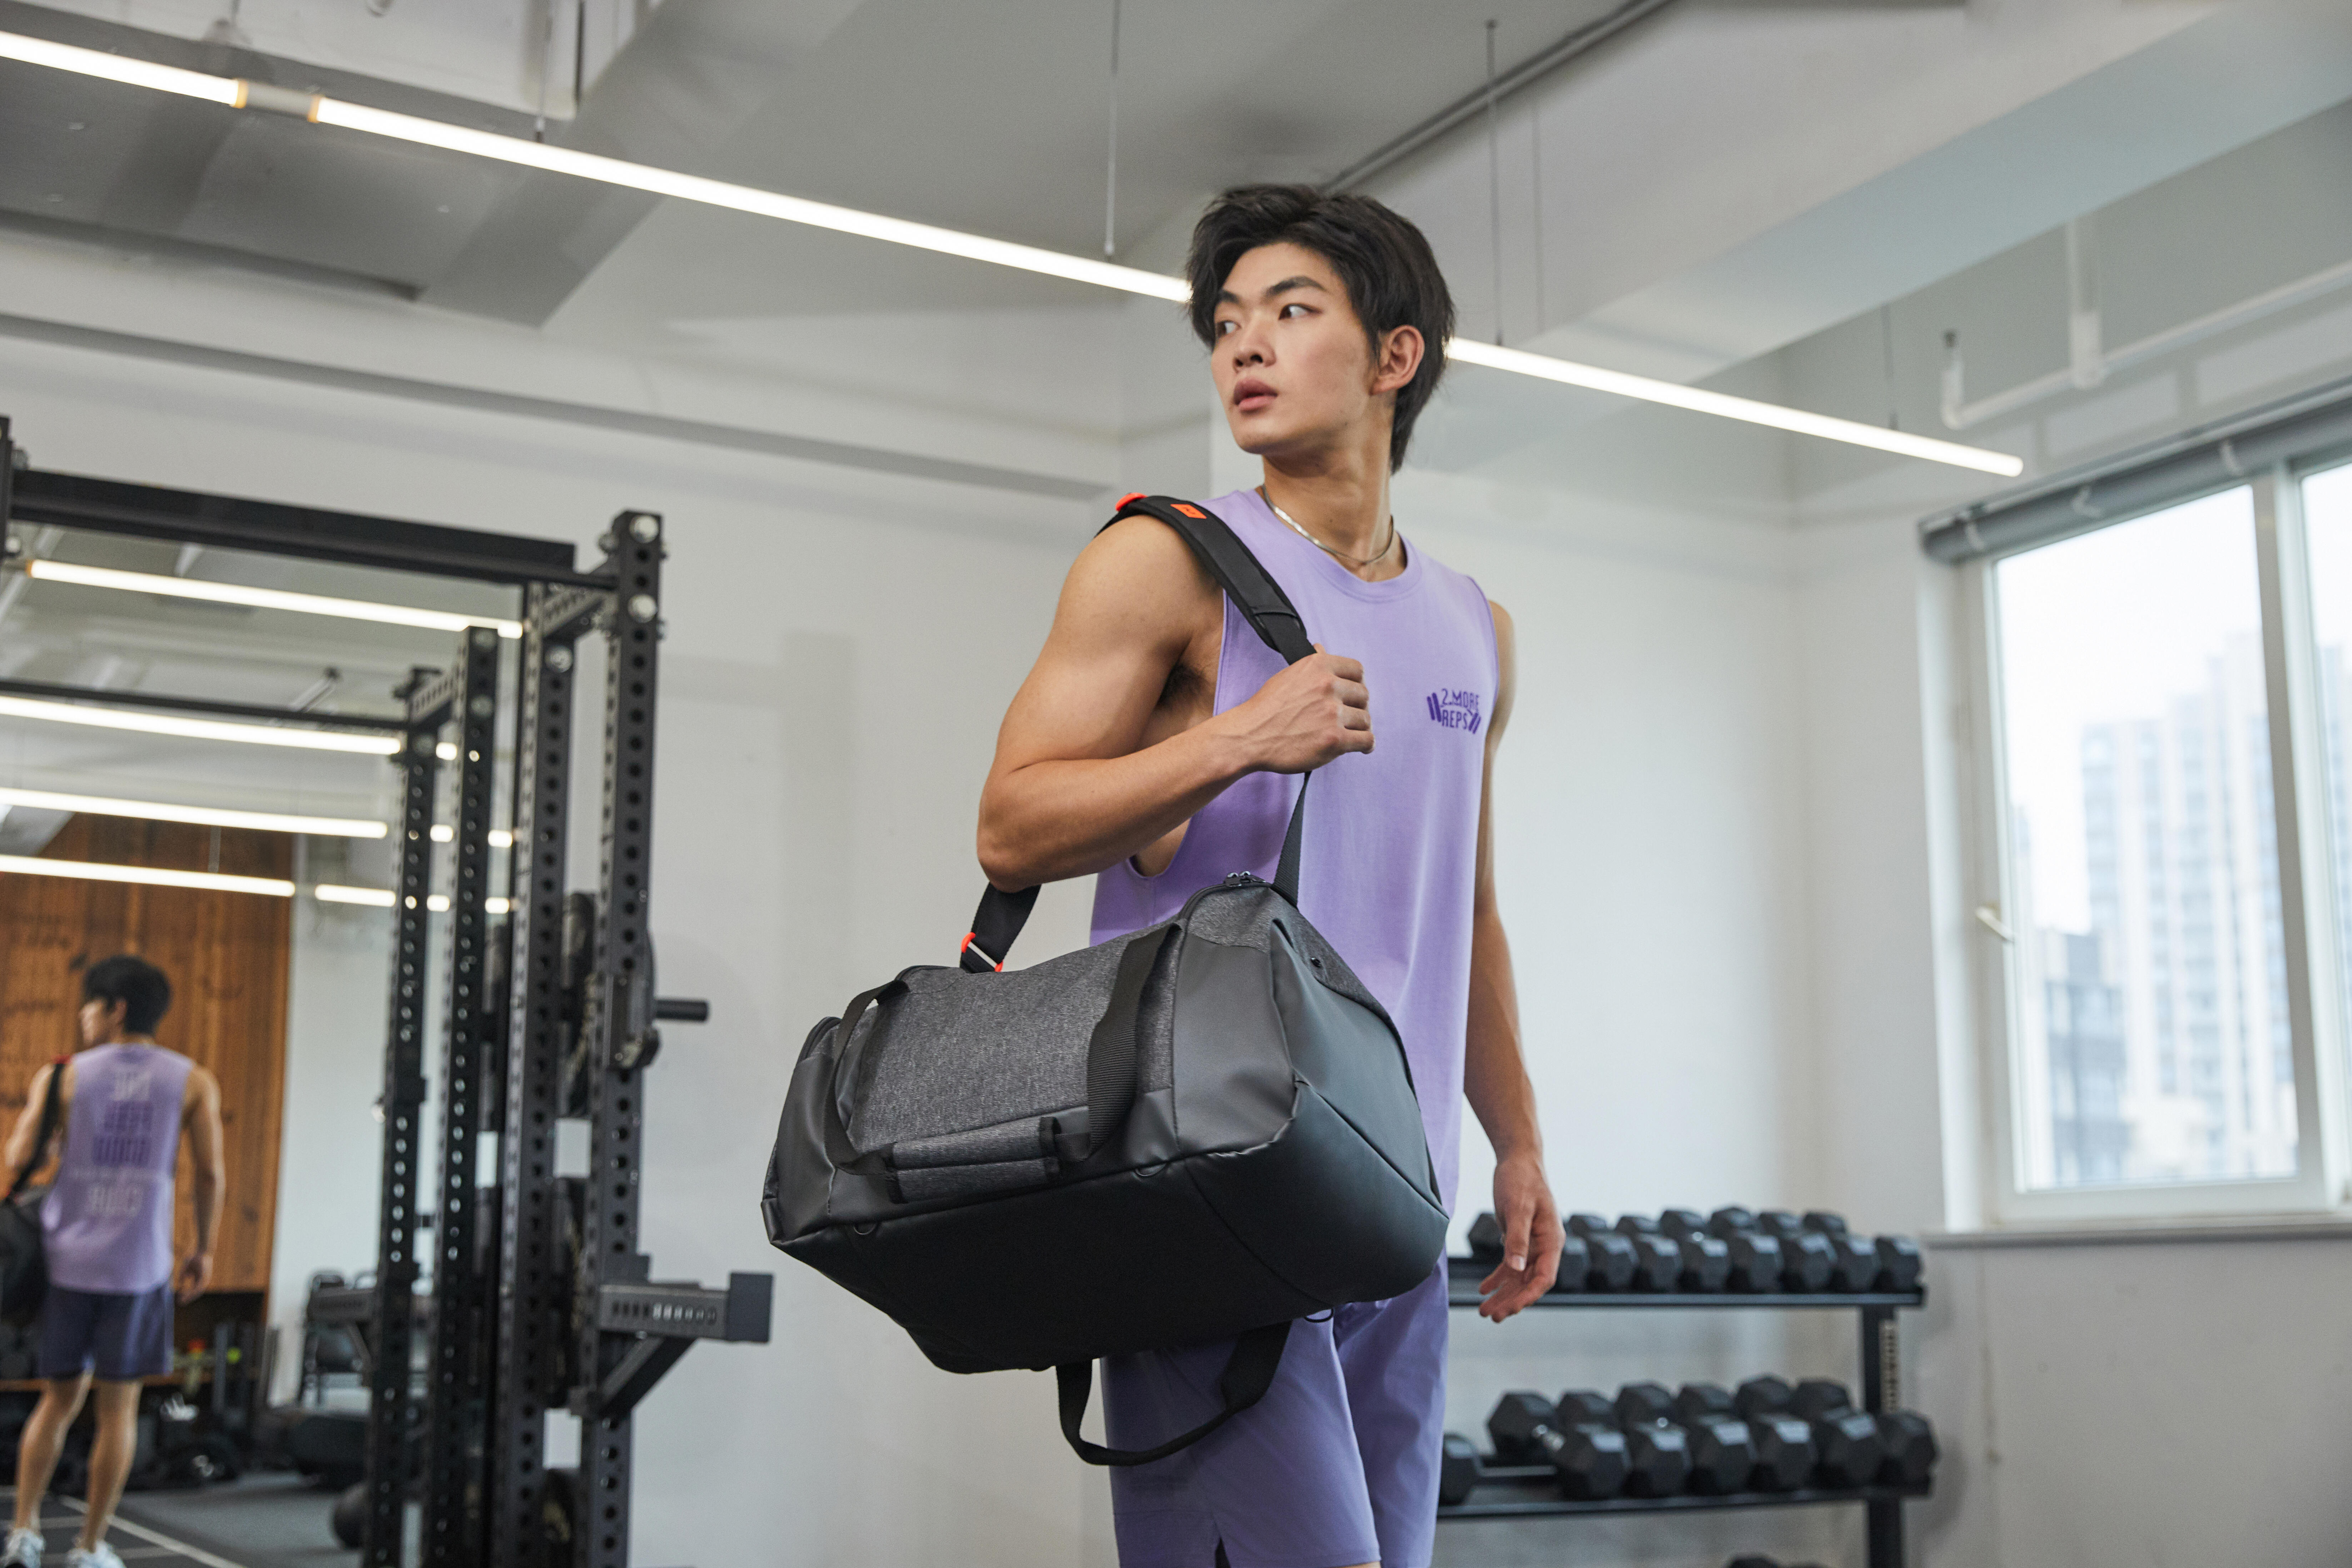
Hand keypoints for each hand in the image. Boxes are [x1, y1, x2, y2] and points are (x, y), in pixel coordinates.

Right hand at [175, 1251, 212, 1303]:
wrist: (202, 1251)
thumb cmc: (194, 1258)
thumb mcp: (186, 1268)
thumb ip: (183, 1275)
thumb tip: (180, 1283)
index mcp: (198, 1278)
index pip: (192, 1289)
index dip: (186, 1294)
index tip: (179, 1298)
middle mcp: (202, 1280)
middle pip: (195, 1292)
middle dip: (188, 1298)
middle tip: (181, 1303)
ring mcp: (204, 1279)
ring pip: (197, 1291)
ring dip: (190, 1296)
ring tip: (182, 1300)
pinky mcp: (205, 1277)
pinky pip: (199, 1286)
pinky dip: (193, 1291)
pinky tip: (187, 1294)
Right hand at [1220, 646, 1373, 773]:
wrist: (1249, 736)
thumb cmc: (1265, 709)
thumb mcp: (1287, 675)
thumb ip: (1311, 664)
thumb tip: (1322, 648)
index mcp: (1318, 666)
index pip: (1356, 669)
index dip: (1356, 683)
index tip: (1353, 694)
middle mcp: (1328, 686)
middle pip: (1363, 695)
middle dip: (1357, 706)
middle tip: (1348, 716)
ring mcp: (1333, 713)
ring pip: (1365, 719)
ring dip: (1359, 727)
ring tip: (1350, 732)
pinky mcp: (1334, 739)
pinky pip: (1366, 740)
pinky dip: (1366, 745)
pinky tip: (1362, 746)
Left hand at [1475, 1153, 1561, 1321]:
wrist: (1518, 1160)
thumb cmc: (1522, 1180)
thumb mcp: (1518, 1208)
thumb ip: (1517, 1238)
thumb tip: (1516, 1268)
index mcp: (1552, 1239)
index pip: (1544, 1277)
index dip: (1528, 1295)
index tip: (1511, 1309)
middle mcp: (1544, 1246)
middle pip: (1530, 1282)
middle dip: (1511, 1300)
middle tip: (1491, 1315)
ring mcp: (1533, 1243)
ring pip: (1519, 1277)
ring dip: (1503, 1293)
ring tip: (1485, 1309)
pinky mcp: (1519, 1239)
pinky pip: (1510, 1265)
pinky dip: (1498, 1278)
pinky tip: (1484, 1288)